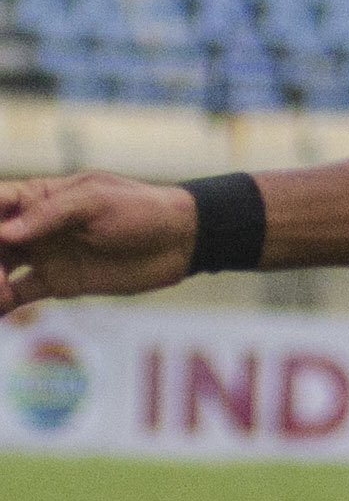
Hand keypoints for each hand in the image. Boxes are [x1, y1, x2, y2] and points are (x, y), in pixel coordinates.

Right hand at [0, 173, 199, 311]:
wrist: (179, 241)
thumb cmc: (139, 209)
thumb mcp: (95, 201)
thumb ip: (49, 215)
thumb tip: (4, 233)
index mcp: (36, 197)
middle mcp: (31, 227)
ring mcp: (42, 255)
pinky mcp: (57, 283)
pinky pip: (20, 293)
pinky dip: (2, 304)